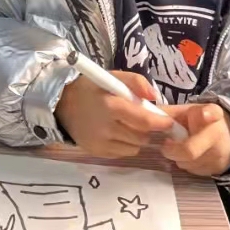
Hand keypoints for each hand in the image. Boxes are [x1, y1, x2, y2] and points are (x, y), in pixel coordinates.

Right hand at [55, 70, 174, 157]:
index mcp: (111, 105)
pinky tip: (117, 133)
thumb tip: (156, 98)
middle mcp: (106, 127)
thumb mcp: (112, 76)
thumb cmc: (90, 89)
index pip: (145, 121)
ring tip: (126, 124)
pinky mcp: (97, 152)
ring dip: (137, 137)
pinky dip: (126, 144)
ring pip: (135, 146)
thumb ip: (136, 82)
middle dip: (147, 128)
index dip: (161, 123)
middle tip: (140, 118)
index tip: (168, 122)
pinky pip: (124, 153)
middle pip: (142, 136)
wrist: (61, 105)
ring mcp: (100, 142)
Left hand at [161, 102, 229, 176]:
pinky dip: (185, 164)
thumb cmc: (197, 122)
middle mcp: (218, 133)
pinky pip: (192, 171)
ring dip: (177, 157)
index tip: (204, 115)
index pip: (212, 112)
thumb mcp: (184, 112)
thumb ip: (166, 114)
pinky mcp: (217, 169)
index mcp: (212, 114)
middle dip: (172, 150)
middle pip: (190, 149)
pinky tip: (187, 157)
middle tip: (165, 146)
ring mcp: (219, 153)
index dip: (207, 114)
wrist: (227, 138)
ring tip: (178, 148)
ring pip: (187, 163)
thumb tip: (140, 115)